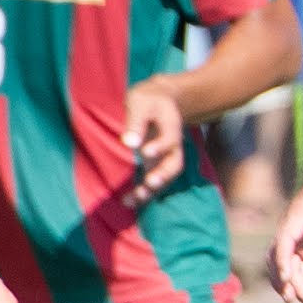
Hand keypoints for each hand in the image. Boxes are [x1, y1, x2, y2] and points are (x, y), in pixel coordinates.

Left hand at [123, 78, 190, 196]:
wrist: (159, 101)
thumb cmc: (148, 100)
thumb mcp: (140, 103)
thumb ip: (136, 121)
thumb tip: (129, 143)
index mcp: (171, 128)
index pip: (169, 139)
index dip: (159, 147)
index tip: (145, 152)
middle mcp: (172, 147)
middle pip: (174, 164)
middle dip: (162, 176)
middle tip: (150, 183)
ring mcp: (164, 158)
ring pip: (165, 178)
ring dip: (151, 190)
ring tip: (132, 200)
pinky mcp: (155, 165)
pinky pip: (153, 182)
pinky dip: (143, 194)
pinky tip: (128, 201)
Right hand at [267, 162, 302, 302]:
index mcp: (296, 218)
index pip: (283, 243)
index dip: (282, 263)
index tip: (287, 281)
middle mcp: (291, 228)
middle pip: (280, 258)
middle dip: (286, 280)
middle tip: (298, 300)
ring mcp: (296, 236)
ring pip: (287, 264)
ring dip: (295, 284)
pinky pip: (298, 264)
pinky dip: (302, 278)